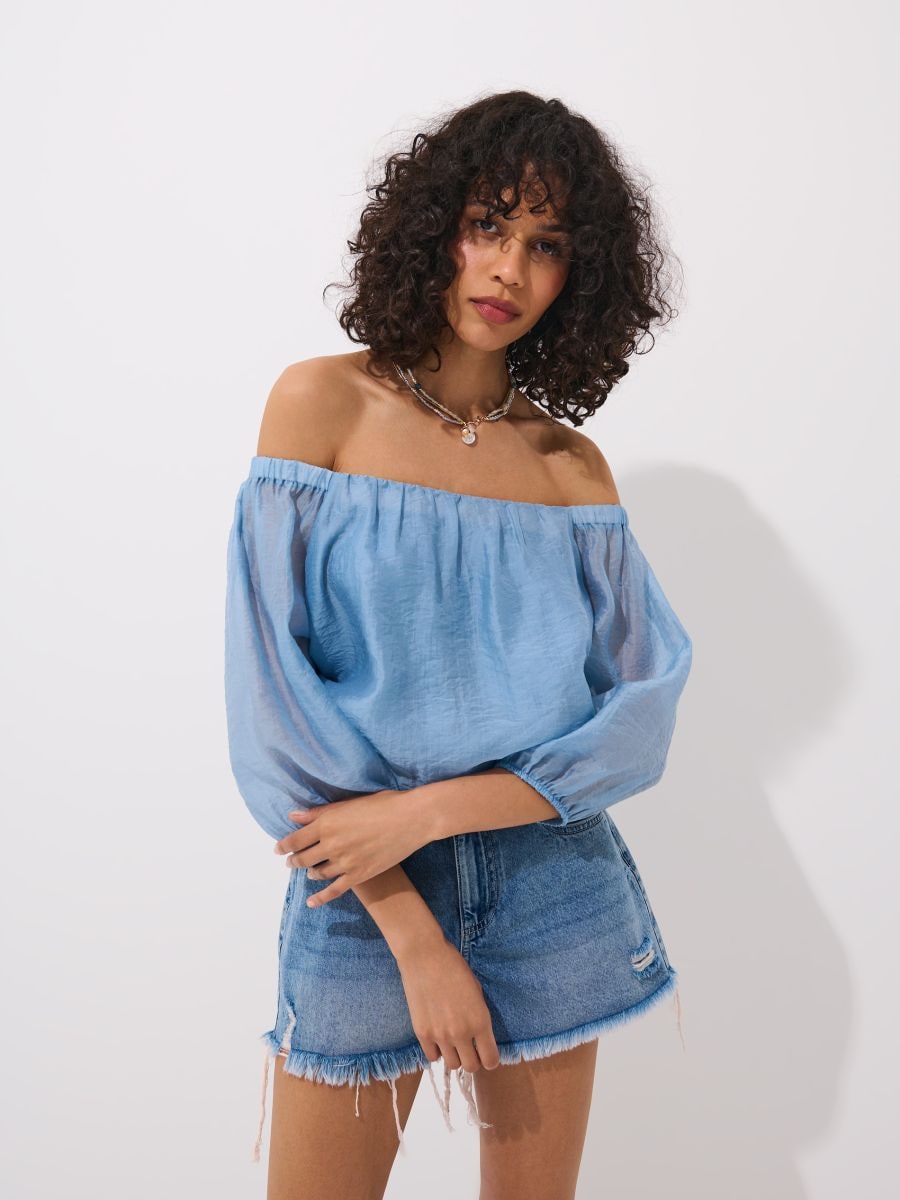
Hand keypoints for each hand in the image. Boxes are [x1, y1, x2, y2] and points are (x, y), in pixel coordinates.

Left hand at [273, 789, 432, 906]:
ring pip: (318, 873)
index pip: (296, 839)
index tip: (278, 849)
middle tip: (290, 862)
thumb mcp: (348, 803)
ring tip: (308, 872)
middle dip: (293, 861)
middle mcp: (332, 844)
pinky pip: (334, 890)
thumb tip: (294, 816)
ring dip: (309, 873)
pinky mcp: (360, 875)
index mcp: (327, 823)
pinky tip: (311, 902)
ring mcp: (345, 862)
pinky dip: (320, 898)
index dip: (283, 845)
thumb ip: (319, 812)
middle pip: (303, 858)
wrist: (412, 819)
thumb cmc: (383, 804)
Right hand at [397, 936, 500, 1074]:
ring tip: (453, 1041)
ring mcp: (440, 1035)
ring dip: (455, 1056)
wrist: (425, 957)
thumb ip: (479, 1017)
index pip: (491, 1060)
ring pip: (452, 1065)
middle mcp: (462, 1033)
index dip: (490, 1059)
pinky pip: (433, 1057)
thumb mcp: (477, 991)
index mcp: (480, 1021)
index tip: (486, 1053)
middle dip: (473, 1059)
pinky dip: (437, 1051)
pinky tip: (438, 1038)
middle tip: (470, 1047)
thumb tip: (480, 1036)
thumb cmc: (454, 968)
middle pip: (471, 1067)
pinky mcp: (422, 1034)